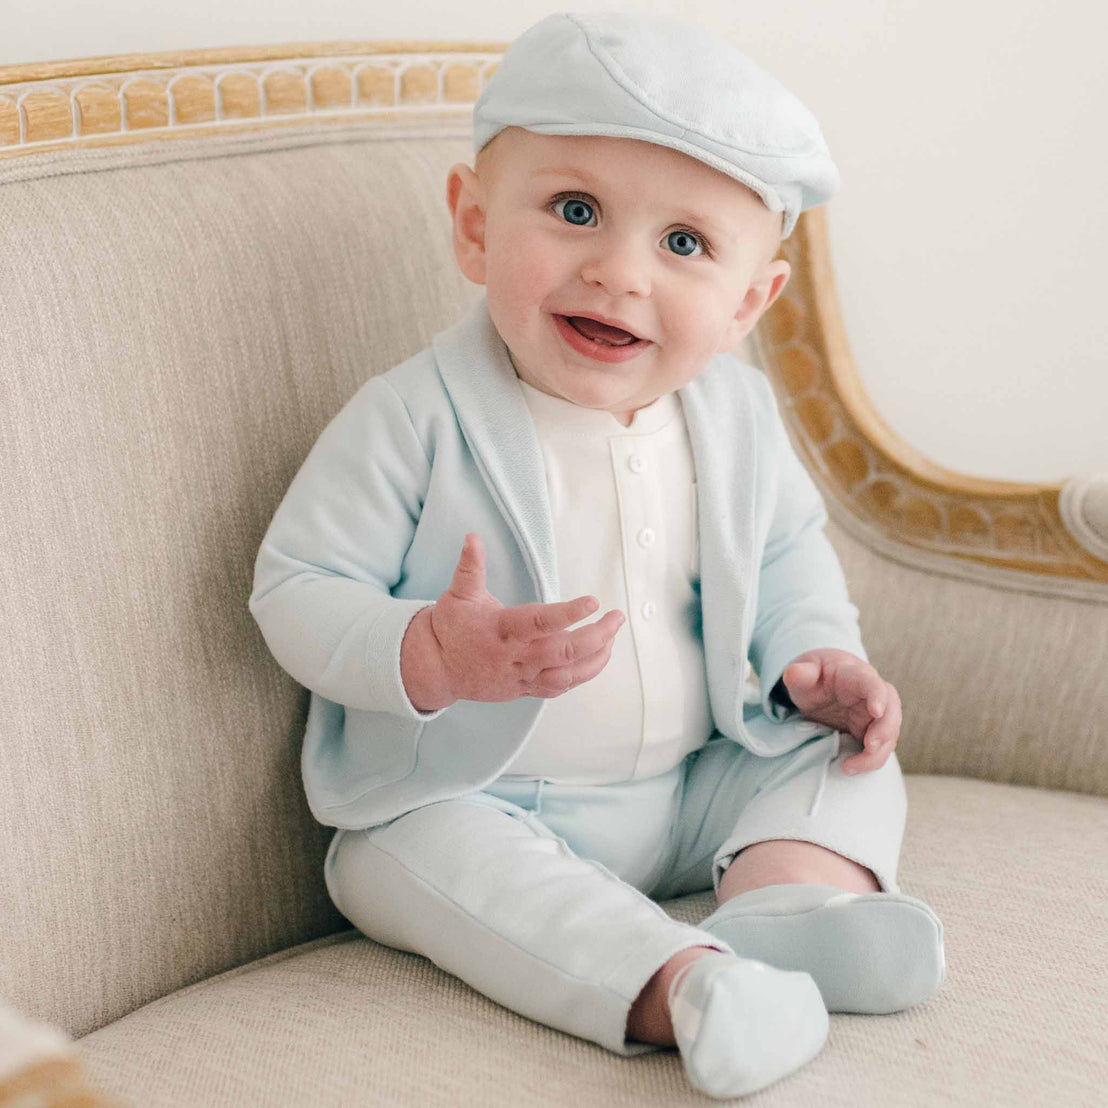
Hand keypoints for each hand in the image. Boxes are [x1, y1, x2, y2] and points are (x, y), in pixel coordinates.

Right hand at [405, 532, 624, 708]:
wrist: (437, 669)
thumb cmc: (452, 628)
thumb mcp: (457, 594)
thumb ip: (470, 567)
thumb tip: (473, 537)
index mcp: (503, 630)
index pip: (540, 622)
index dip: (568, 613)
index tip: (593, 601)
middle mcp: (516, 656)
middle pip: (564, 652)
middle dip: (597, 636)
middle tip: (617, 617)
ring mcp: (523, 676)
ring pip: (568, 674)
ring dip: (596, 657)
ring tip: (613, 637)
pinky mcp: (526, 688)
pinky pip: (561, 687)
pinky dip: (583, 674)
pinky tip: (598, 658)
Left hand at [780, 648, 901, 774]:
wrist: (821, 684)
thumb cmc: (815, 674)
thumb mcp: (803, 670)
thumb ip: (800, 672)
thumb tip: (792, 673)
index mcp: (854, 675)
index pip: (871, 682)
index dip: (877, 695)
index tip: (876, 711)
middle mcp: (871, 694)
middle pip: (891, 709)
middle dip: (885, 729)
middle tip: (870, 746)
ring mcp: (874, 715)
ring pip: (889, 733)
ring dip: (877, 752)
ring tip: (850, 767)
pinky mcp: (871, 731)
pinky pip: (880, 747)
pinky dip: (870, 760)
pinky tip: (851, 767)